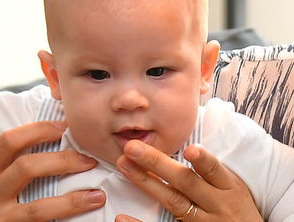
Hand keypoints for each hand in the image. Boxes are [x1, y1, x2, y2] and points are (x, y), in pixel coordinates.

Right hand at [0, 121, 104, 221]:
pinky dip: (66, 218)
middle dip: (62, 161)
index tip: (64, 127)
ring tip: (96, 194)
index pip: (8, 141)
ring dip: (73, 200)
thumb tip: (51, 146)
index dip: (38, 130)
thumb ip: (10, 170)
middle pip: (26, 167)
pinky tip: (84, 213)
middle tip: (88, 160)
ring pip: (38, 206)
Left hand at [115, 140, 262, 221]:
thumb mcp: (234, 187)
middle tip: (132, 147)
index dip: (203, 161)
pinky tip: (122, 218)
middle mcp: (216, 204)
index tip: (190, 150)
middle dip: (158, 164)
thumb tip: (184, 143)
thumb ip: (211, 169)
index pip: (215, 171)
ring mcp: (202, 221)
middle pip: (186, 183)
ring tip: (124, 165)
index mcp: (227, 187)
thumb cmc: (236, 207)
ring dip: (146, 184)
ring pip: (173, 202)